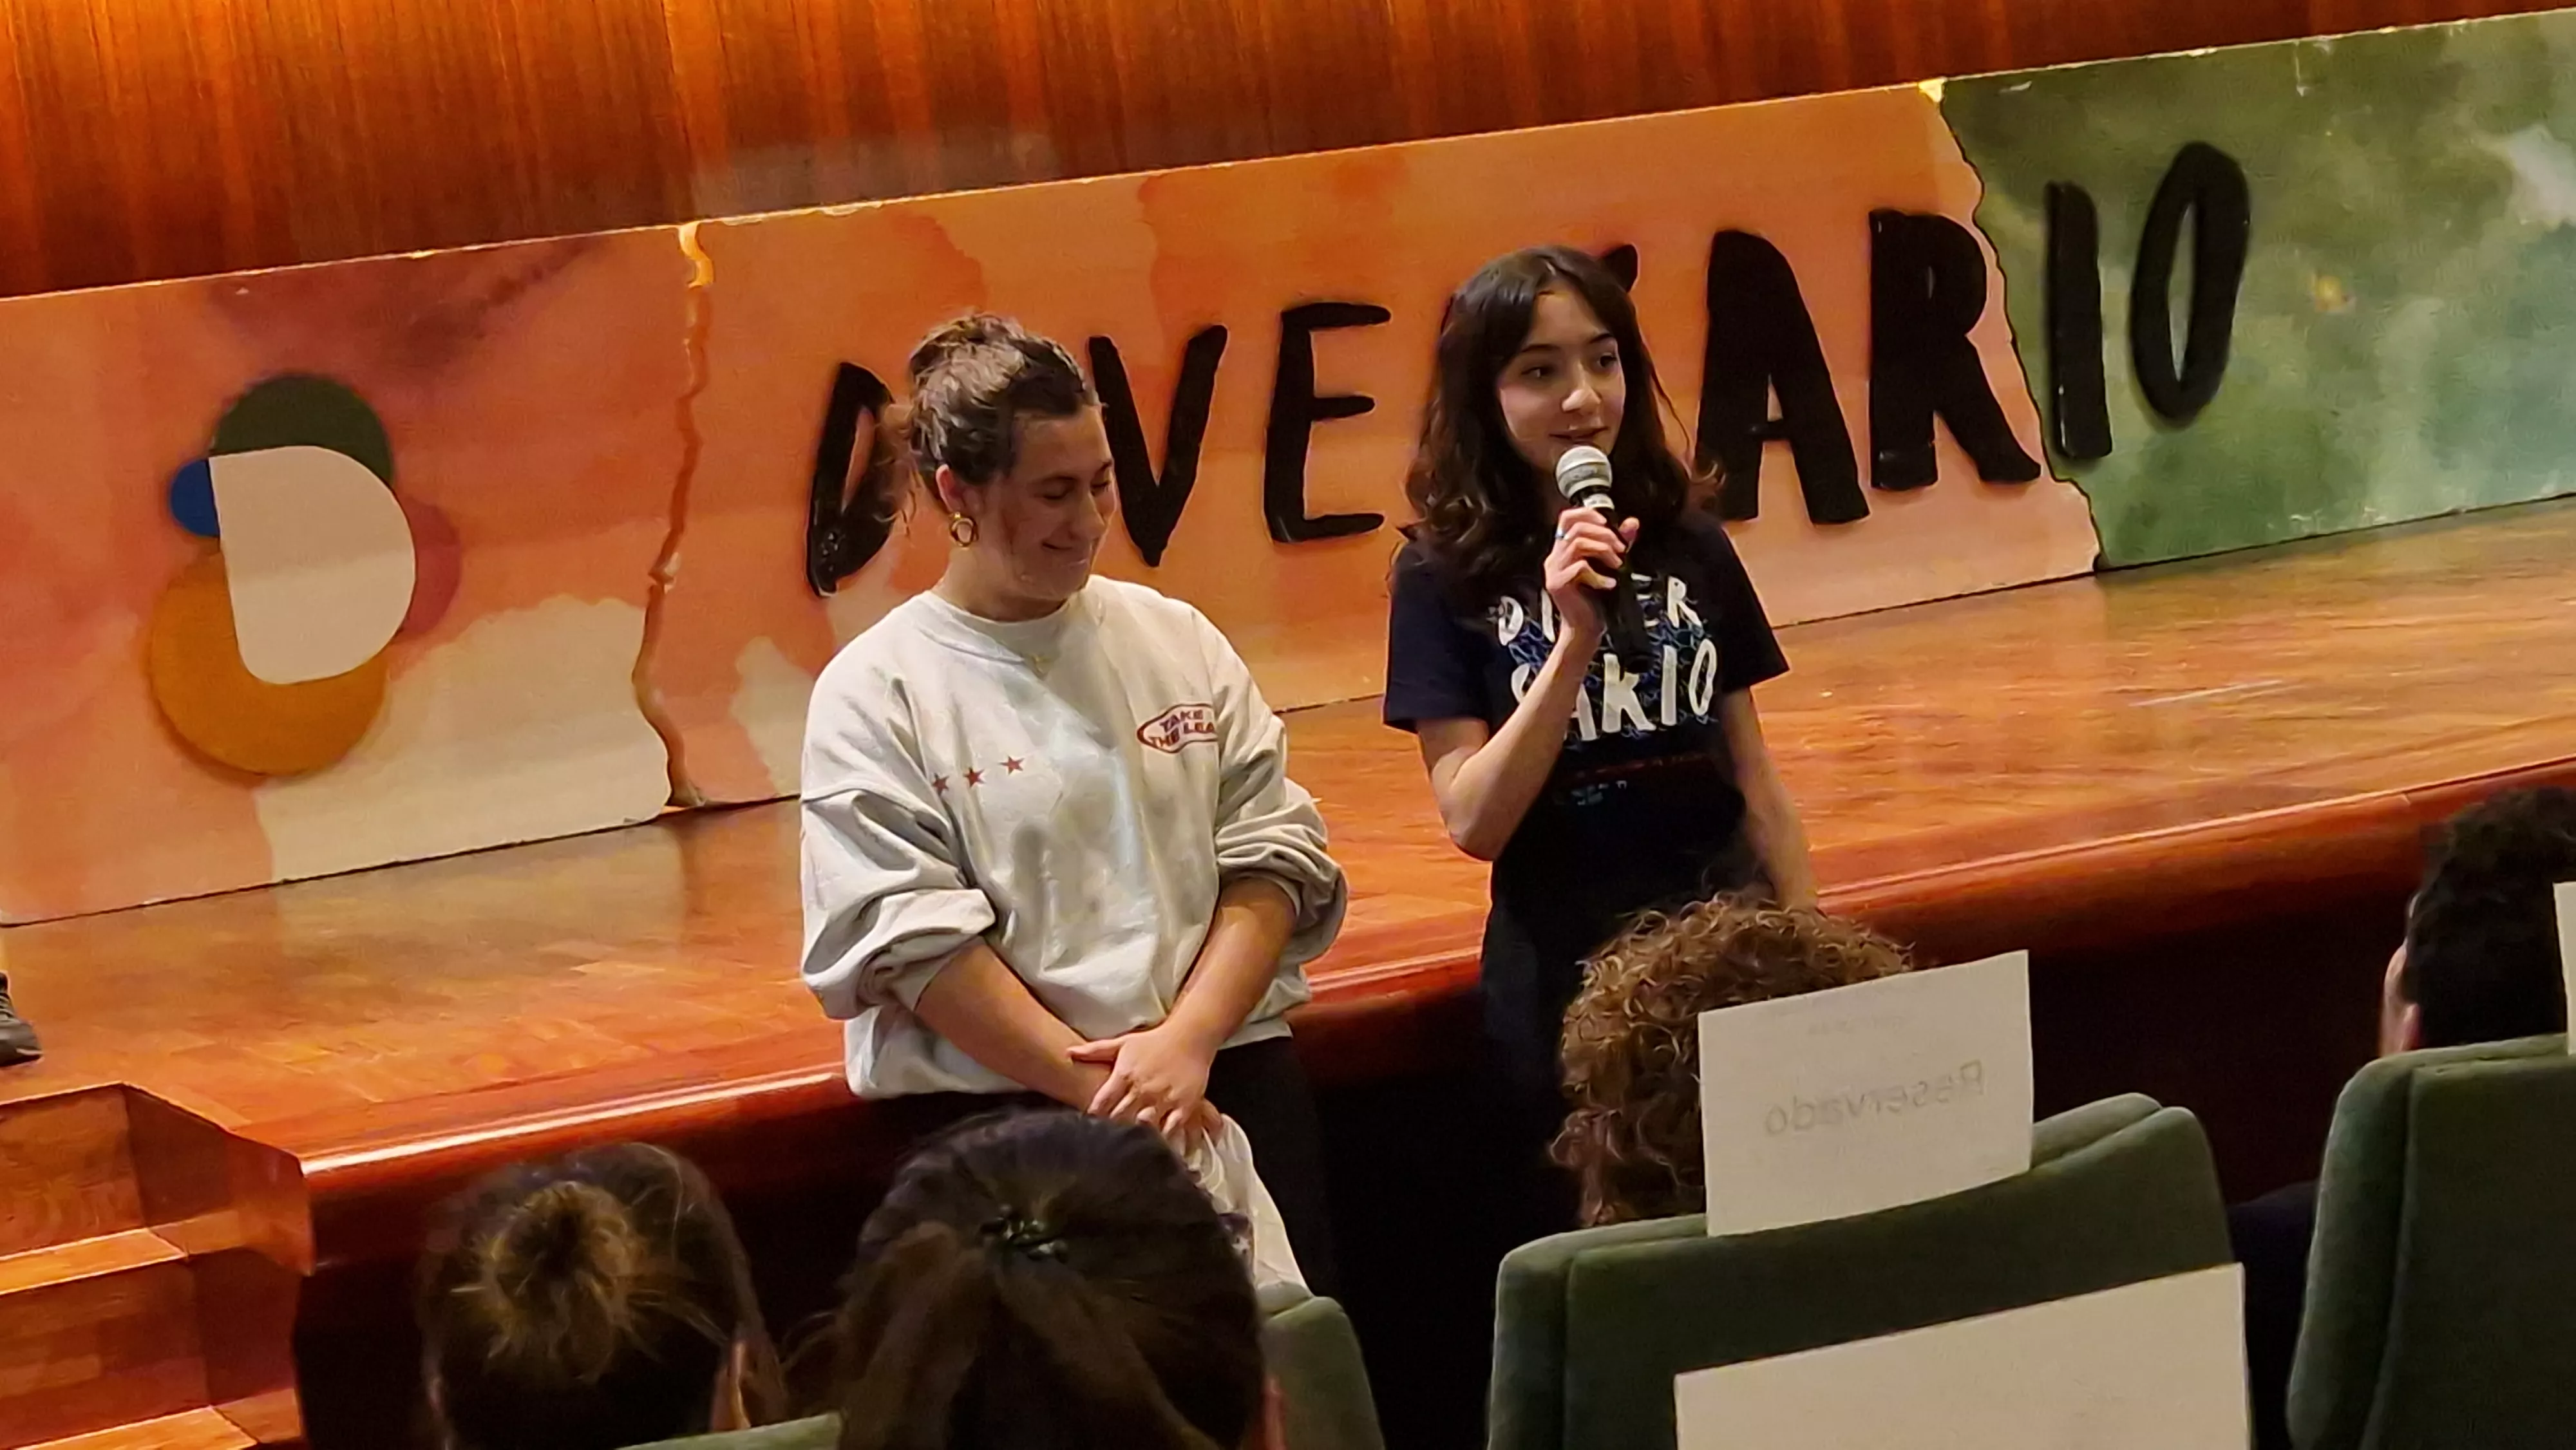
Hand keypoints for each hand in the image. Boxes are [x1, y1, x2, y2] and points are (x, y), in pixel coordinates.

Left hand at [1068, 1024, 1216, 1137]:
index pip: (1102, 1102)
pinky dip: (1163, 1139)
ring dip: (1135, 1137)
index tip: (1087, 1128)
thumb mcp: (1123, 1043)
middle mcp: (1142, 1088)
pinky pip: (1170, 1128)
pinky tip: (1156, 1149)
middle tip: (1104, 1145)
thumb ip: (1095, 1051)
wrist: (1189, 1037)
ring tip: (1127, 1150)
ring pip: (1144, 1125)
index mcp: (1124, 1074)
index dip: (1093, 1117)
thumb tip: (1068, 1053)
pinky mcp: (1183, 1105)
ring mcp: (1163, 1098)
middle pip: (1119, 1117)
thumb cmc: (1153, 1042)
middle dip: (1111, 1131)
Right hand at [1543, 507, 1638, 651]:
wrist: (1586, 628)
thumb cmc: (1597, 600)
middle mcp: (1555, 557)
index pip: (1567, 518)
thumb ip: (1618, 543)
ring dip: (1603, 550)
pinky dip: (1599, 574)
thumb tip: (1632, 523)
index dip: (1587, 514)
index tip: (1607, 523)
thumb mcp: (1610, 565)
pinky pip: (1580, 568)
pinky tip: (1609, 583)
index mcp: (1564, 550)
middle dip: (1604, 535)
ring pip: (1578, 543)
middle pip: (1576, 528)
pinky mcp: (1557, 584)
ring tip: (1617, 564)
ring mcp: (1554, 570)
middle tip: (1621, 549)